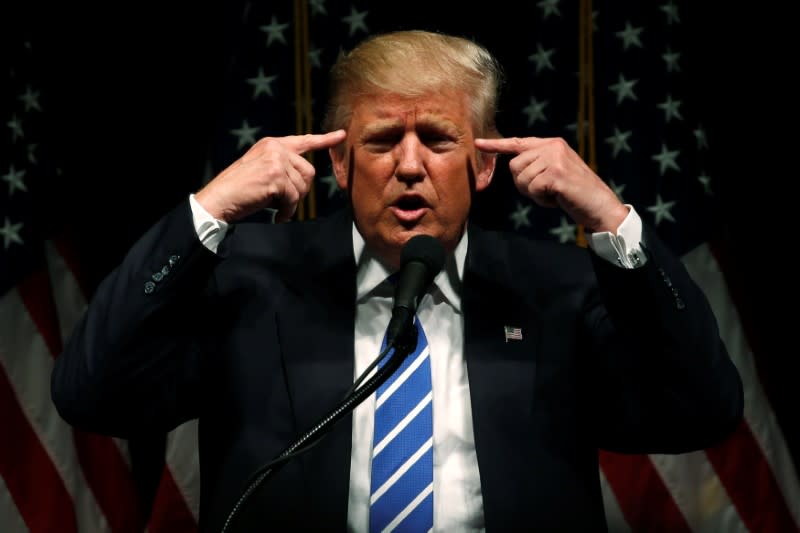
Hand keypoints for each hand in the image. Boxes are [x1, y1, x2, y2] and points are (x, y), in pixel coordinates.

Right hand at [195, 130, 346, 222]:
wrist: (219, 199)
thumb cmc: (240, 190)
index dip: (324, 140)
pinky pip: (294, 198)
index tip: (341, 136)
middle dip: (300, 191)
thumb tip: (305, 177)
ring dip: (292, 202)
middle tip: (284, 202)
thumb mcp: (262, 169)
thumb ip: (282, 166)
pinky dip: (287, 211)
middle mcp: (275, 148)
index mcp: (272, 144)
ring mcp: (276, 160)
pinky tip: (276, 215)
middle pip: (308, 172)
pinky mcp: (275, 176)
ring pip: (302, 187)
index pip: (303, 140)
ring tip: (275, 206)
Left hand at [475, 136, 627, 232]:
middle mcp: (552, 146)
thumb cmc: (575, 193)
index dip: (496, 145)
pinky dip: (541, 200)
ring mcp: (554, 158)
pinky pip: (531, 189)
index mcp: (552, 143)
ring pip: (521, 179)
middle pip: (514, 166)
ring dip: (533, 193)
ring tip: (554, 194)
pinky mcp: (556, 174)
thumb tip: (512, 165)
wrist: (600, 206)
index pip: (518, 142)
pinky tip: (557, 199)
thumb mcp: (555, 172)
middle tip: (546, 190)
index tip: (478, 143)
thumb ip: (537, 164)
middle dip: (524, 184)